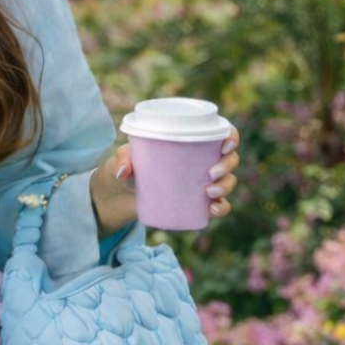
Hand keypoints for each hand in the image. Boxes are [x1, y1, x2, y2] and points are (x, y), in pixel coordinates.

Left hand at [90, 125, 241, 230]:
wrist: (113, 199)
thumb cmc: (121, 170)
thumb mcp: (119, 159)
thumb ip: (122, 159)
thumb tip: (125, 172)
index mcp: (187, 142)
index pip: (218, 134)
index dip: (230, 136)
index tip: (225, 145)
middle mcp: (198, 161)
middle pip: (229, 158)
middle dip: (228, 165)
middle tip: (211, 174)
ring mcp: (197, 183)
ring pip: (227, 181)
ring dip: (226, 186)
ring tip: (209, 193)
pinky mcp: (193, 204)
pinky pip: (217, 206)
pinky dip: (221, 208)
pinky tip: (213, 210)